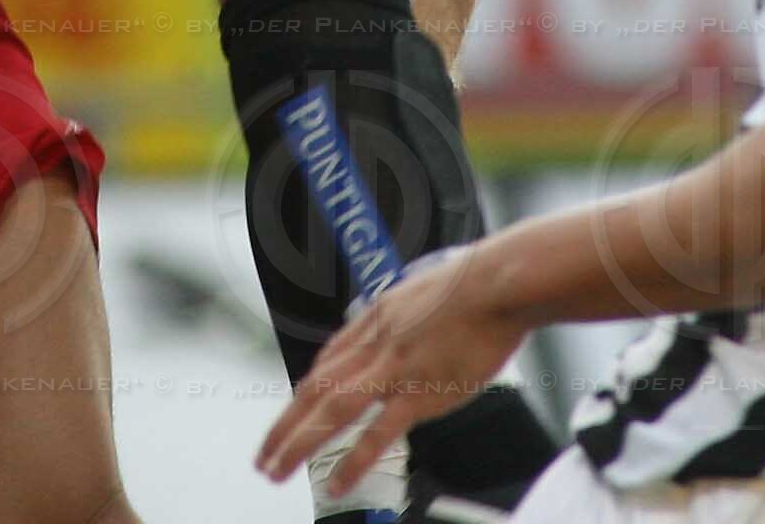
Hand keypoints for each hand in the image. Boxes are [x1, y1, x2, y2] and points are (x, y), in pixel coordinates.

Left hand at [256, 248, 522, 496]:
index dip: (307, 390)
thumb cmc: (478, 282)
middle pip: (315, 388)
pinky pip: (378, 433)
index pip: (328, 358)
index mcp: (377, 316)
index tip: (296, 410)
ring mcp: (394, 368)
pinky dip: (353, 460)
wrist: (500, 282)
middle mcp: (375, 342)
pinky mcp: (419, 391)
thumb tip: (413, 323)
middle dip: (284, 425)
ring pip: (331, 410)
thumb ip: (410, 313)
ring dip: (297, 443)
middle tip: (263, 455)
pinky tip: (336, 483)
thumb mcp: (426, 288)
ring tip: (275, 471)